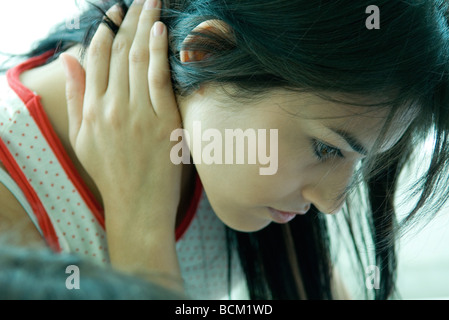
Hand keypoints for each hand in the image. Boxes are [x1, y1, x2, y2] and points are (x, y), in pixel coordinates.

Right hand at [60, 0, 182, 286]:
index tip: (116, 11)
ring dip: (146, 27)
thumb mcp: (83, 137)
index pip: (96, 58)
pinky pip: (158, 80)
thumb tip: (70, 60)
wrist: (137, 205)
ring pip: (138, 60)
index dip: (106, 30)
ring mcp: (137, 115)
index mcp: (91, 110)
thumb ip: (76, 97)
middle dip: (129, 20)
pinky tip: (161, 31)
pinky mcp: (162, 123)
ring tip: (153, 3)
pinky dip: (159, 53)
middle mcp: (111, 108)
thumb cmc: (110, 173)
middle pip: (119, 53)